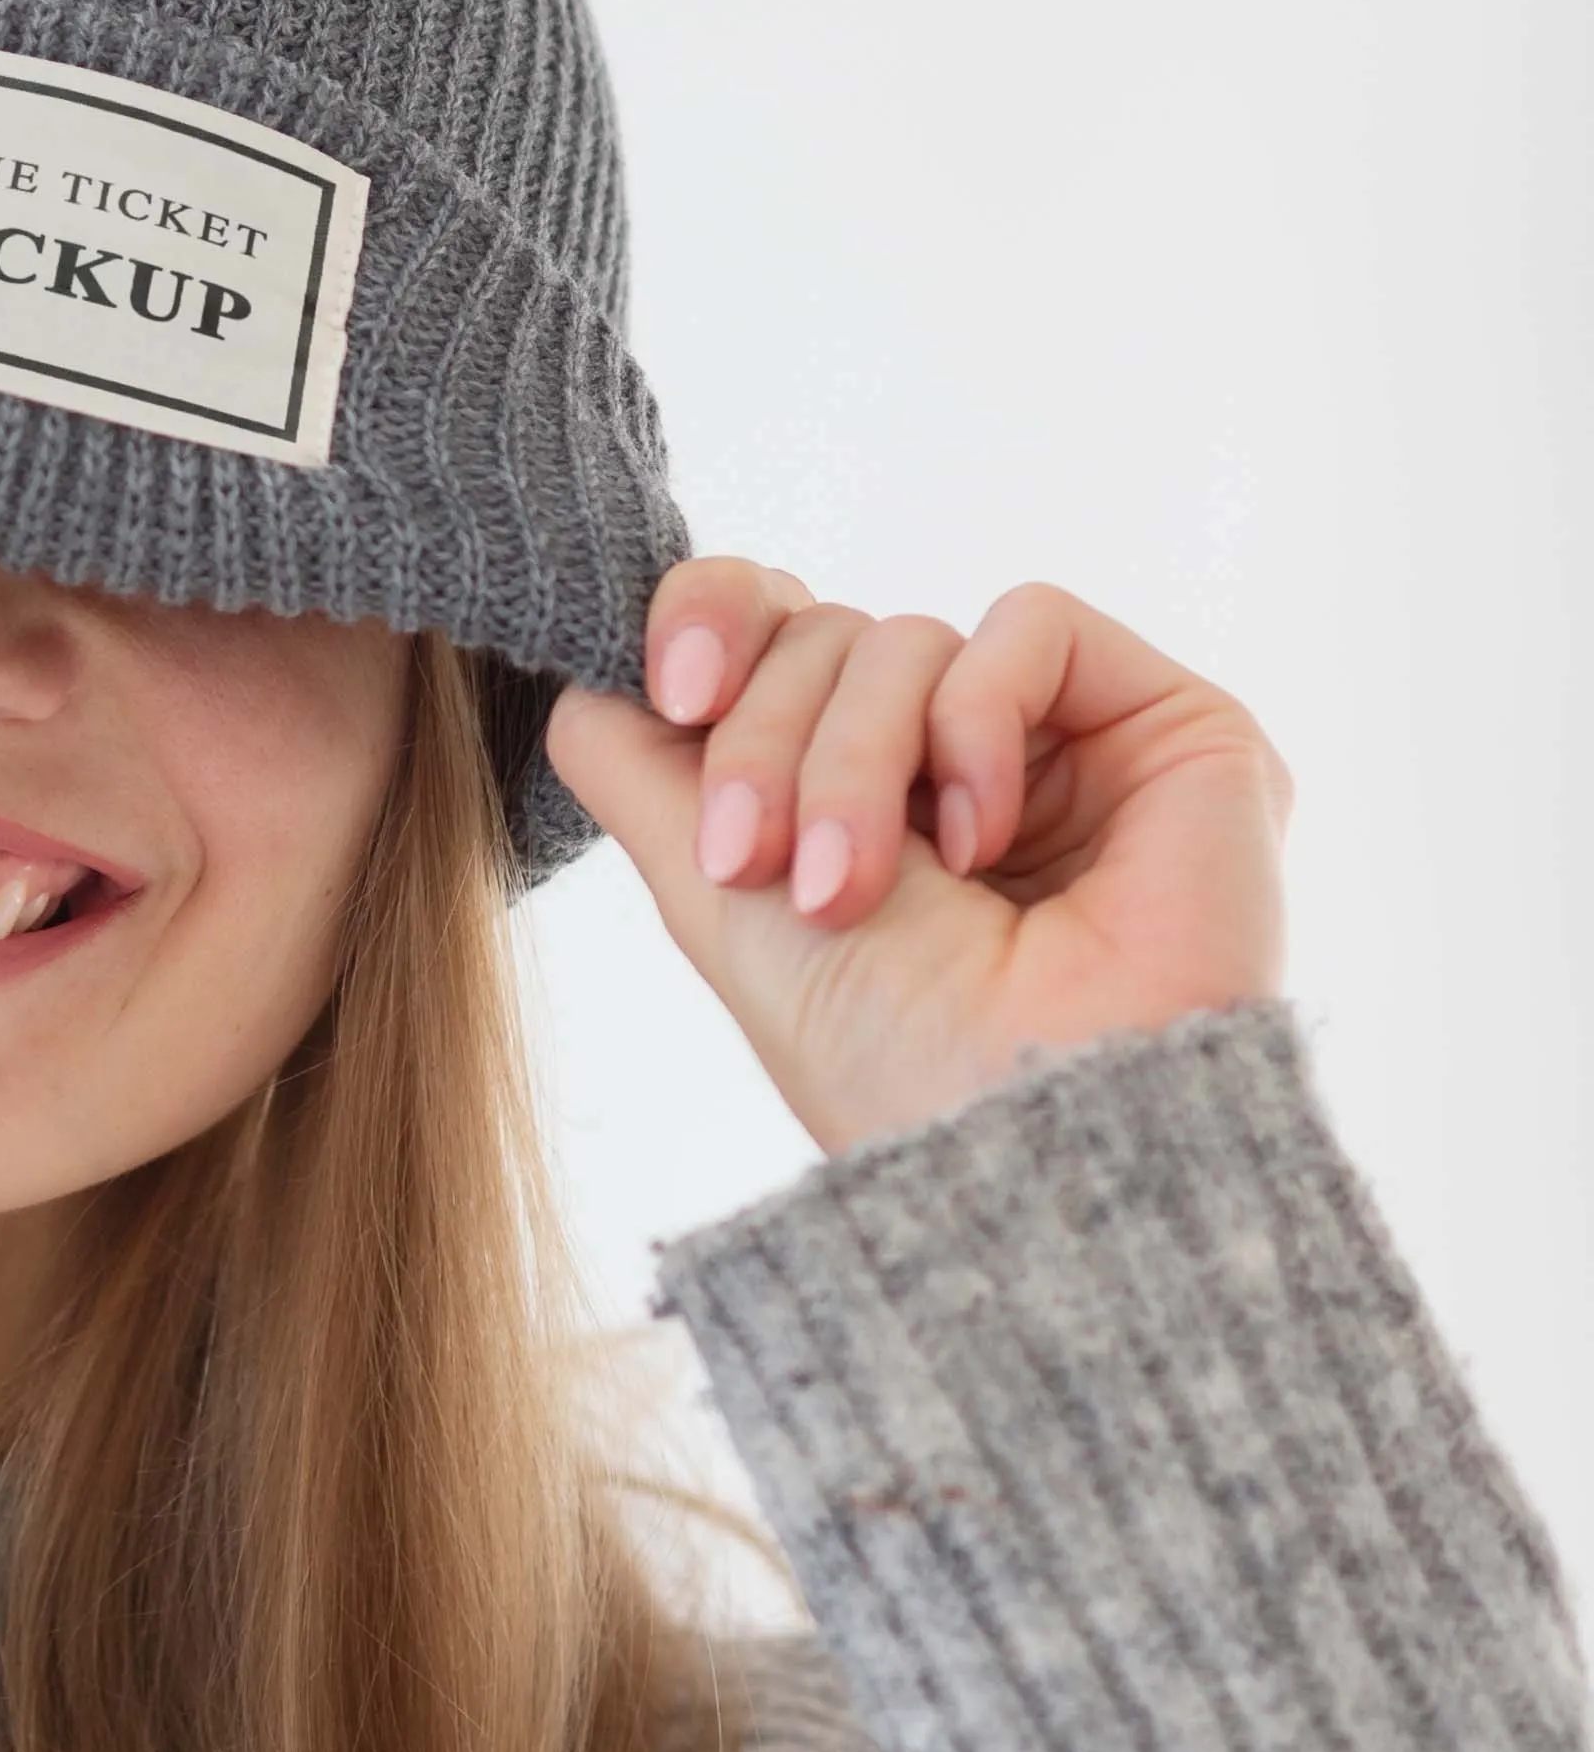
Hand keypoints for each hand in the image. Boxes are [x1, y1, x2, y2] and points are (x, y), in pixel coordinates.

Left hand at [545, 562, 1292, 1156]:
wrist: (1025, 1130)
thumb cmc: (878, 1051)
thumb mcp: (713, 897)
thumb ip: (638, 767)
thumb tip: (589, 676)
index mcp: (861, 796)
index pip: (774, 633)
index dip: (712, 622)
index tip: (675, 693)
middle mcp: (959, 762)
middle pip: (821, 635)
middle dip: (769, 741)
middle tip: (761, 864)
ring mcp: (1066, 743)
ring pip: (905, 635)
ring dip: (856, 758)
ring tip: (859, 888)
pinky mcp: (1163, 724)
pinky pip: (1029, 624)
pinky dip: (976, 720)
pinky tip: (984, 839)